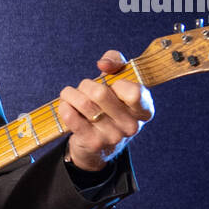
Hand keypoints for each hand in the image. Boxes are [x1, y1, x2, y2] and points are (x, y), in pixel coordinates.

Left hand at [57, 50, 153, 171]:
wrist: (99, 146)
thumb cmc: (109, 105)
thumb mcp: (118, 81)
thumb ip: (116, 62)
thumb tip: (103, 64)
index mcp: (144, 110)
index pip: (134, 92)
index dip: (118, 83)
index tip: (112, 84)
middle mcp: (131, 126)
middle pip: (100, 93)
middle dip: (86, 85)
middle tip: (84, 88)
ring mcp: (112, 136)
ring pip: (84, 103)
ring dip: (71, 94)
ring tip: (70, 95)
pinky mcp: (92, 143)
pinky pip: (71, 117)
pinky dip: (64, 106)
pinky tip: (66, 105)